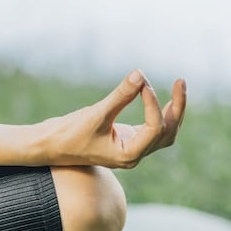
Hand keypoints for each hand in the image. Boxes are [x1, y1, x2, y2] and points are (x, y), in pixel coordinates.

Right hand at [36, 70, 186, 168]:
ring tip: (177, 88)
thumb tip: (140, 74)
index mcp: (129, 155)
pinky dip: (157, 112)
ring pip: (163, 132)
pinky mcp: (125, 140)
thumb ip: (119, 96)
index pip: (154, 127)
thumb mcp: (95, 114)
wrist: (49, 146)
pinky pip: (151, 128)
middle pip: (168, 132)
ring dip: (172, 111)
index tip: (141, 82)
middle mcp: (134, 154)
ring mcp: (131, 148)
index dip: (152, 103)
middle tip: (181, 81)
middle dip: (177, 107)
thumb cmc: (68, 134)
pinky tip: (155, 96)